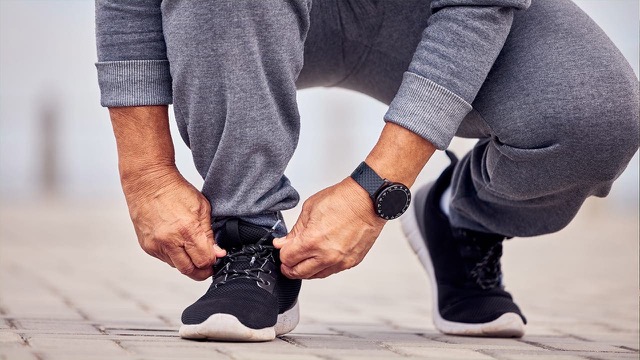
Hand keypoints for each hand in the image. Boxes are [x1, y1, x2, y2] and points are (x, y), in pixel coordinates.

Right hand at [121, 165, 225, 279]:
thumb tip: (218, 254)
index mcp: (187, 230)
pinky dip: (174, 255)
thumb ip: (210, 234)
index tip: (215, 258)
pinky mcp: (147, 246)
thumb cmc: (176, 191)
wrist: (148, 182)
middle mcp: (169, 241)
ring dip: (187, 262)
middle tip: (207, 265)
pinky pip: (165, 259)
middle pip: (190, 270)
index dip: (212, 261)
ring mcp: (156, 245)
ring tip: (191, 247)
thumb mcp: (202, 208)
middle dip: (201, 271)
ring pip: (177, 266)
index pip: (204, 260)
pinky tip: (177, 241)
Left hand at [273, 178, 385, 278]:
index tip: (283, 249)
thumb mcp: (309, 210)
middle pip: (298, 272)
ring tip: (302, 260)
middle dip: (289, 267)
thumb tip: (283, 243)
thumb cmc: (342, 200)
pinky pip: (331, 271)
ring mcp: (340, 261)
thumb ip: (294, 231)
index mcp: (312, 241)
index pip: (287, 259)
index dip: (282, 254)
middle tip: (287, 261)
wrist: (367, 201)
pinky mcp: (351, 262)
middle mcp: (326, 255)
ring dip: (305, 270)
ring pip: (315, 275)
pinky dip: (322, 267)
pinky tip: (319, 258)